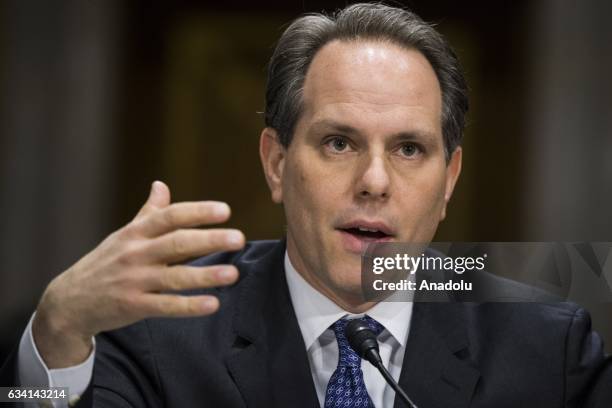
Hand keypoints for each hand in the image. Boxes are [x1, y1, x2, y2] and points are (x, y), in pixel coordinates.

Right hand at [32, 181, 244, 367]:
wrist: (69, 301)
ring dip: (205, 275)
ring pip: (175, 277)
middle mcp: (136, 254)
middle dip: (209, 240)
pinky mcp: (133, 306)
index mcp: (137, 233)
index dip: (197, 212)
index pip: (170, 217)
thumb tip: (161, 185)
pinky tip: (212, 304)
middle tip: (239, 238)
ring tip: (233, 274)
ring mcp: (134, 281)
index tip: (225, 210)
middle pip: (177, 243)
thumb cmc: (105, 263)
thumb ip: (148, 213)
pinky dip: (189, 306)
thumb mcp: (124, 235)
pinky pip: (165, 306)